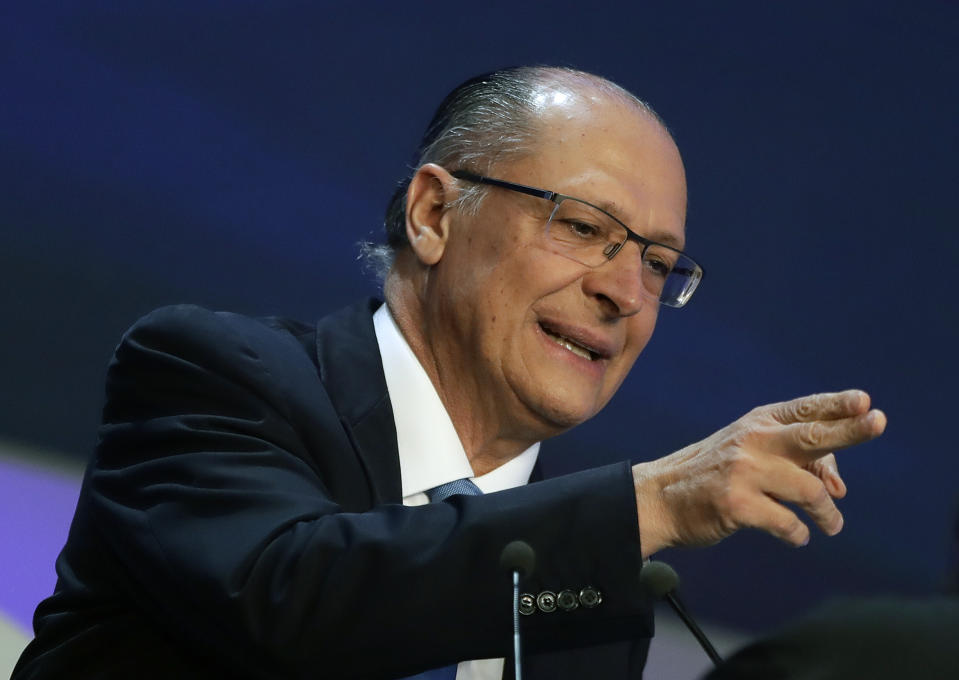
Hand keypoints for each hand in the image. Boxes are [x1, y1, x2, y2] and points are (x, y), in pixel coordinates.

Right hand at [632, 390, 885, 556]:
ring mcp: (744, 471)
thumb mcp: (751, 454)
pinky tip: (795, 536)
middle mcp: (752, 441)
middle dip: (849, 430)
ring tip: (832, 525)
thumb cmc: (714, 474)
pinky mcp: (737, 505)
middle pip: (812, 435)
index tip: (865, 400)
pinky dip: (798, 534)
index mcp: (758, 423)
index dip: (837, 404)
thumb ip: (797, 462)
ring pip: (810, 491)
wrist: (660, 497)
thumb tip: (838, 490)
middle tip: (878, 422)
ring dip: (828, 514)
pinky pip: (788, 524)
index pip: (805, 410)